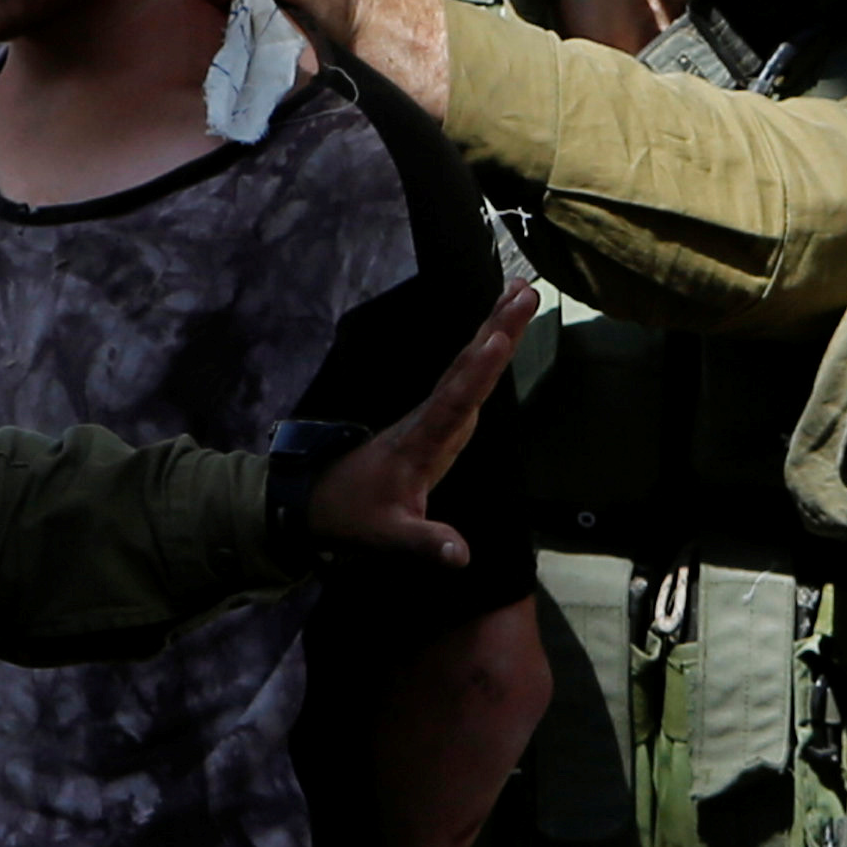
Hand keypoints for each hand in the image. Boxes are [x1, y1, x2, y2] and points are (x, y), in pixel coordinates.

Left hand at [307, 284, 533, 564]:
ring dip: (494, 328)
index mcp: (420, 442)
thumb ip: (425, 543)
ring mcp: (432, 416)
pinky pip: (466, 378)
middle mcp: (428, 419)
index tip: (500, 337)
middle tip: (526, 291)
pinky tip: (499, 333)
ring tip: (522, 291)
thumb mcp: (388, 536)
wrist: (320, 502)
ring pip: (466, 366)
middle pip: (466, 368)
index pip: (454, 401)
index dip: (479, 371)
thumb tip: (462, 556)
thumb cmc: (354, 517)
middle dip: (497, 328)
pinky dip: (485, 351)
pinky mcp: (436, 420)